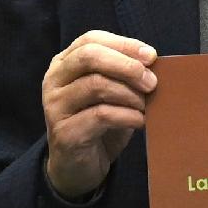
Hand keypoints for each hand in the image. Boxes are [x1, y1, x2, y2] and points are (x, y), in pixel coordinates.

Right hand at [39, 31, 158, 199]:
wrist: (77, 168)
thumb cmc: (97, 125)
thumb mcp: (110, 94)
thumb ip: (123, 75)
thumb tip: (154, 63)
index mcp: (63, 64)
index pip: (91, 39)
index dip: (124, 44)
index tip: (152, 56)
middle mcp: (54, 81)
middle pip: (90, 57)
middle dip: (126, 66)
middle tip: (152, 82)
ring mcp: (55, 106)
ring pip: (96, 85)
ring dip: (130, 94)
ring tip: (146, 105)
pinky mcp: (64, 132)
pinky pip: (101, 115)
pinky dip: (128, 116)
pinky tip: (140, 121)